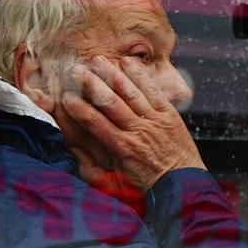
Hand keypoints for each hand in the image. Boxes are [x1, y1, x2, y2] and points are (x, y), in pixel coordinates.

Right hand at [61, 55, 205, 190]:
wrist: (182, 185)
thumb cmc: (146, 187)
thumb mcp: (114, 185)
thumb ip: (91, 169)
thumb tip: (73, 150)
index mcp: (122, 148)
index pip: (96, 123)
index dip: (79, 109)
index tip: (66, 97)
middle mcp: (138, 131)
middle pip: (111, 103)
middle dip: (92, 85)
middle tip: (76, 70)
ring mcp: (154, 120)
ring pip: (130, 93)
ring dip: (113, 75)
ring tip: (97, 61)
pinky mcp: (168, 114)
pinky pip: (153, 91)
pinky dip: (140, 76)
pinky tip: (127, 63)